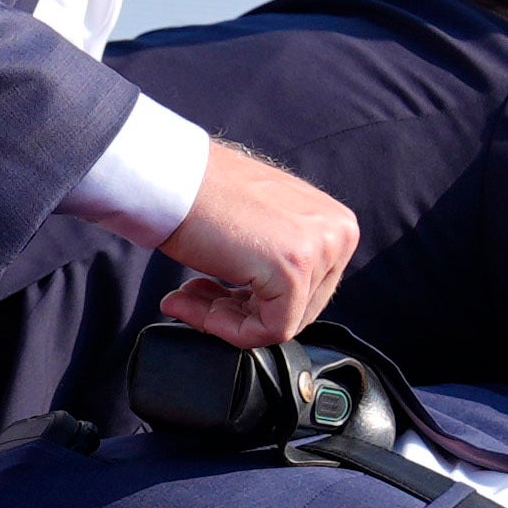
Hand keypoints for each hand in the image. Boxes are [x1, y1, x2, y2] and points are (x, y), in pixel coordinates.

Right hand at [153, 141, 358, 350]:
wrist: (170, 178)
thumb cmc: (201, 195)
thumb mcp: (261, 225)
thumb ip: (278, 259)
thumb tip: (266, 304)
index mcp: (335, 222)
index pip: (306, 293)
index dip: (252, 304)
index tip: (208, 296)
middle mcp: (338, 234)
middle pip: (296, 310)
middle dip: (238, 312)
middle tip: (192, 299)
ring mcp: (321, 251)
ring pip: (280, 322)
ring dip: (223, 318)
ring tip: (186, 297)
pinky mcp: (293, 270)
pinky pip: (268, 329)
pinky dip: (226, 328)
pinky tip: (191, 302)